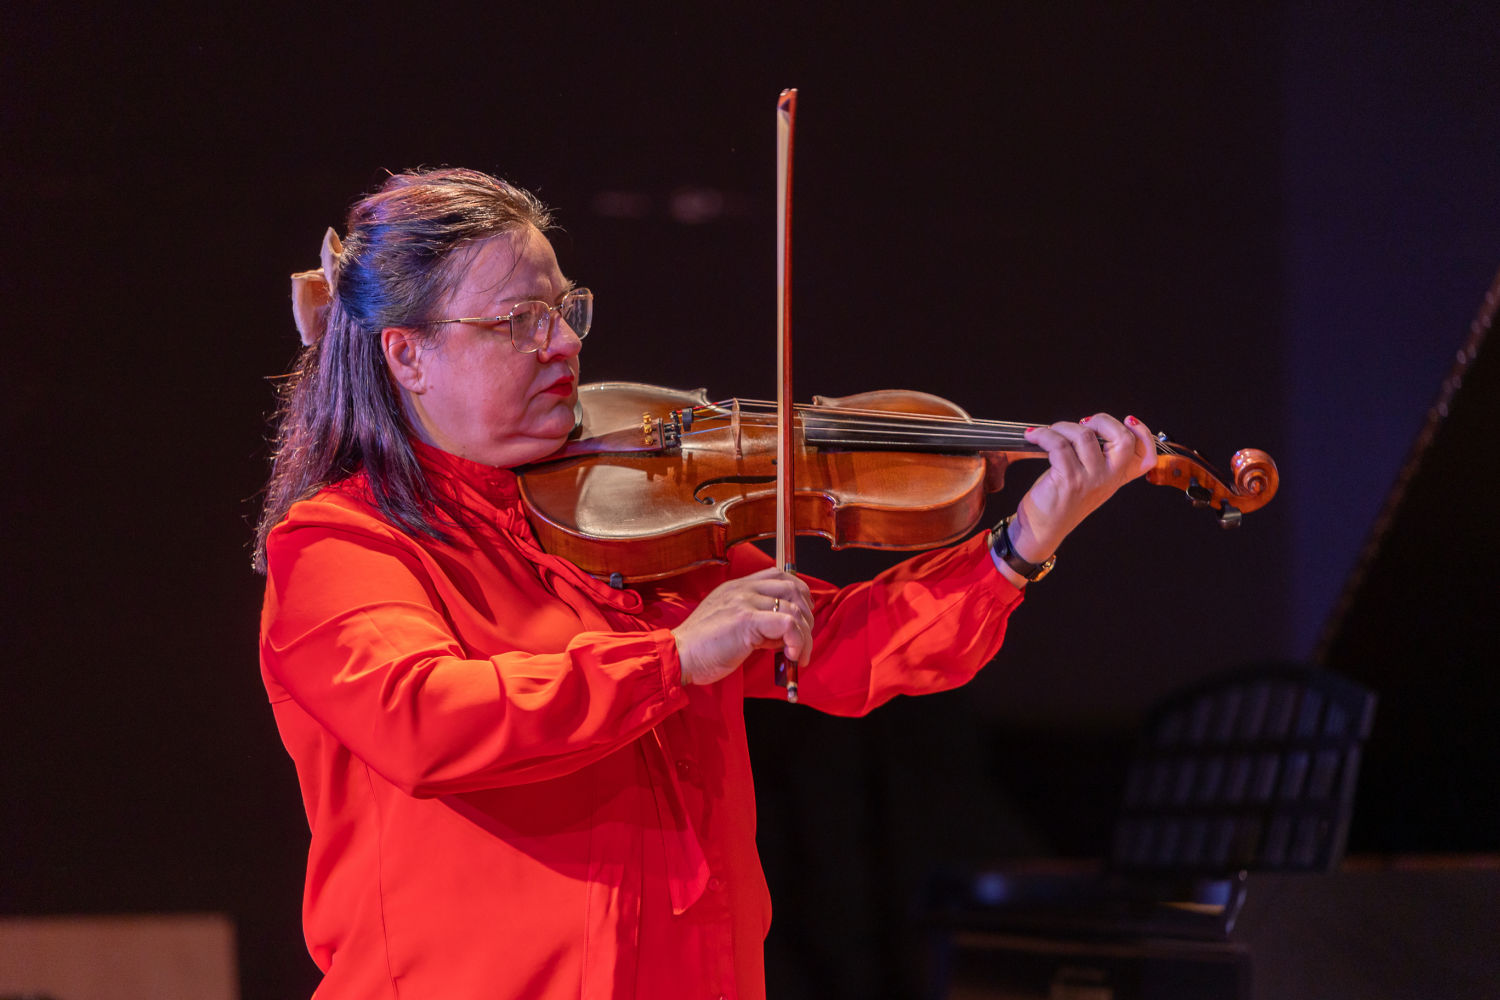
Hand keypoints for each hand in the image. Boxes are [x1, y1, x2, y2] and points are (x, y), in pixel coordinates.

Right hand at [671, 568, 813, 685]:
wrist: (678, 656)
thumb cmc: (702, 648)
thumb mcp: (732, 628)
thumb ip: (758, 625)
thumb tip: (785, 635)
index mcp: (738, 587)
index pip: (780, 575)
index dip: (798, 595)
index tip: (801, 619)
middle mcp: (742, 589)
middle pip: (793, 587)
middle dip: (807, 614)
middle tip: (804, 640)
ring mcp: (744, 601)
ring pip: (794, 608)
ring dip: (804, 635)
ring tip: (798, 655)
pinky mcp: (746, 619)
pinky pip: (787, 623)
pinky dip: (797, 640)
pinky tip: (791, 655)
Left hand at [1010, 414, 1155, 564]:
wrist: (1042, 529)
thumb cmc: (1061, 500)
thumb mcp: (1088, 480)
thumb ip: (1098, 459)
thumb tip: (1089, 426)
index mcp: (1116, 478)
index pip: (1146, 456)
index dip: (1143, 433)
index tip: (1128, 420)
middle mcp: (1108, 479)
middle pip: (1123, 440)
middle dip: (1102, 421)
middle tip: (1084, 423)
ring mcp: (1090, 480)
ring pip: (1085, 436)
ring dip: (1063, 427)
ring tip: (1051, 432)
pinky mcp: (1068, 480)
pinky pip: (1059, 444)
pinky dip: (1044, 435)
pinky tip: (1034, 437)